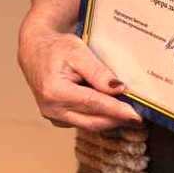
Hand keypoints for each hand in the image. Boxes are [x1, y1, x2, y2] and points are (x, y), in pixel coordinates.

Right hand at [18, 22, 141, 132]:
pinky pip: (82, 121)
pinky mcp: (57, 118)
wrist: (35, 49)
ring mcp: (53, 116)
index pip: (94, 104)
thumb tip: (119, 88)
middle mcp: (52, 109)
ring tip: (129, 113)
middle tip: (139, 116)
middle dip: (117, 120)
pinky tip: (112, 110)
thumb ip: (98, 72)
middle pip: (92, 121)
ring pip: (88, 124)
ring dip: (109, 120)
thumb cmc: (56, 47)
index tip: (137, 116)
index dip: (117, 111)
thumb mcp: (79, 52)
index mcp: (55, 91)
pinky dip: (98, 118)